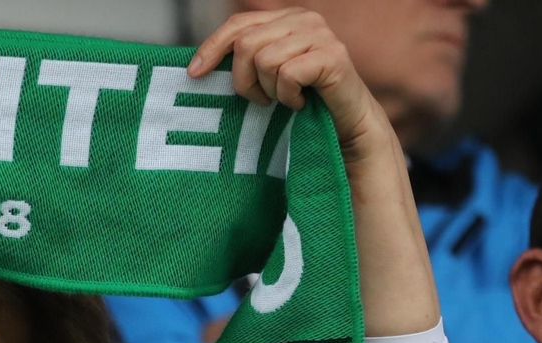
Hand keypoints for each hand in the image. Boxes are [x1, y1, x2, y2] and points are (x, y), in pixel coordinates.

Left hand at [188, 8, 387, 164]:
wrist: (347, 124)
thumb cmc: (303, 101)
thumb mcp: (269, 74)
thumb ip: (247, 58)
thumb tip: (198, 64)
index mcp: (286, 17)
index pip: (238, 23)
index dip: (212, 47)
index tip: (194, 74)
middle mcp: (304, 19)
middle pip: (246, 44)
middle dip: (244, 80)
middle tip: (260, 100)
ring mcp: (320, 35)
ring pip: (265, 60)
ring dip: (269, 91)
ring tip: (284, 100)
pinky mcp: (333, 56)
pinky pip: (288, 75)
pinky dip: (288, 97)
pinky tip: (300, 103)